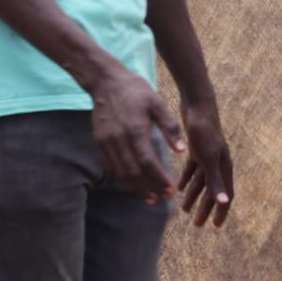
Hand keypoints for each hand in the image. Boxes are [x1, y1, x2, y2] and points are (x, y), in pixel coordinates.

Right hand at [88, 70, 183, 204]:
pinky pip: (111, 165)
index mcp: (135, 130)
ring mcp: (106, 141)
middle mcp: (118, 139)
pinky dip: (122, 178)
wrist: (104, 81)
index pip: (148, 163)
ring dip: (135, 188)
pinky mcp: (99, 141)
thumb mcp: (158, 104)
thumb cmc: (135, 91)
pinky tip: (134, 184)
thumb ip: (170, 128)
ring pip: (120, 172)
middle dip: (150, 188)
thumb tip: (182, 151)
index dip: (159, 180)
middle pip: (133, 172)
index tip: (171, 191)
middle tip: (164, 198)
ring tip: (150, 198)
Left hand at [178, 95, 233, 227]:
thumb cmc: (205, 132)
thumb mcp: (208, 158)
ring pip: (201, 181)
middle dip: (205, 209)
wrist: (197, 106)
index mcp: (224, 168)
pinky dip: (186, 179)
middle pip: (212, 191)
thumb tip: (224, 202)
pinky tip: (179, 187)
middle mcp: (219, 164)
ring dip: (193, 196)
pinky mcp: (197, 149)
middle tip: (197, 225)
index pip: (225, 196)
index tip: (216, 227)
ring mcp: (208, 156)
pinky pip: (192, 169)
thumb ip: (215, 180)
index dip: (220, 212)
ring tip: (184, 210)